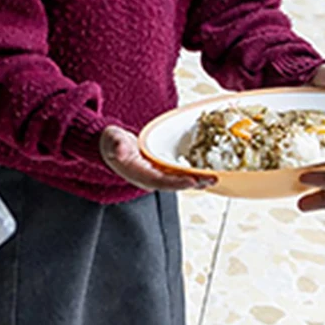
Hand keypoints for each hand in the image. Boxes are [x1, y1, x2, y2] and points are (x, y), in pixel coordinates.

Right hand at [99, 124, 215, 192]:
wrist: (111, 145)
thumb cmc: (111, 142)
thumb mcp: (111, 140)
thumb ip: (116, 144)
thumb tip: (120, 150)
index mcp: (138, 174)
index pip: (160, 181)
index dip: (177, 182)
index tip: (192, 181)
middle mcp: (150, 178)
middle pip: (174, 184)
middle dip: (194, 183)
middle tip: (213, 179)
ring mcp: (156, 174)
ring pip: (179, 180)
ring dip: (197, 180)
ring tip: (214, 177)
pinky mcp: (161, 169)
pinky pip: (178, 172)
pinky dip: (192, 172)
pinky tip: (206, 169)